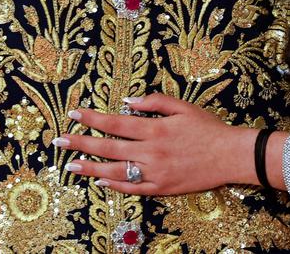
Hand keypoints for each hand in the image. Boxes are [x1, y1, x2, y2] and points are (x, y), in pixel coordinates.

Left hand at [58, 93, 255, 195]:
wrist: (229, 155)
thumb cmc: (207, 129)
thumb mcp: (183, 106)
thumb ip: (155, 101)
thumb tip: (128, 102)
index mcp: (155, 128)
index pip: (115, 122)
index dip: (93, 118)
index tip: (74, 114)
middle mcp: (151, 151)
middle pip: (108, 147)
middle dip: (81, 143)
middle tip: (60, 141)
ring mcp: (155, 172)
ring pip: (116, 171)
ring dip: (90, 168)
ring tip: (70, 166)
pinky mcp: (162, 188)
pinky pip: (133, 188)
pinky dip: (115, 185)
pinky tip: (100, 181)